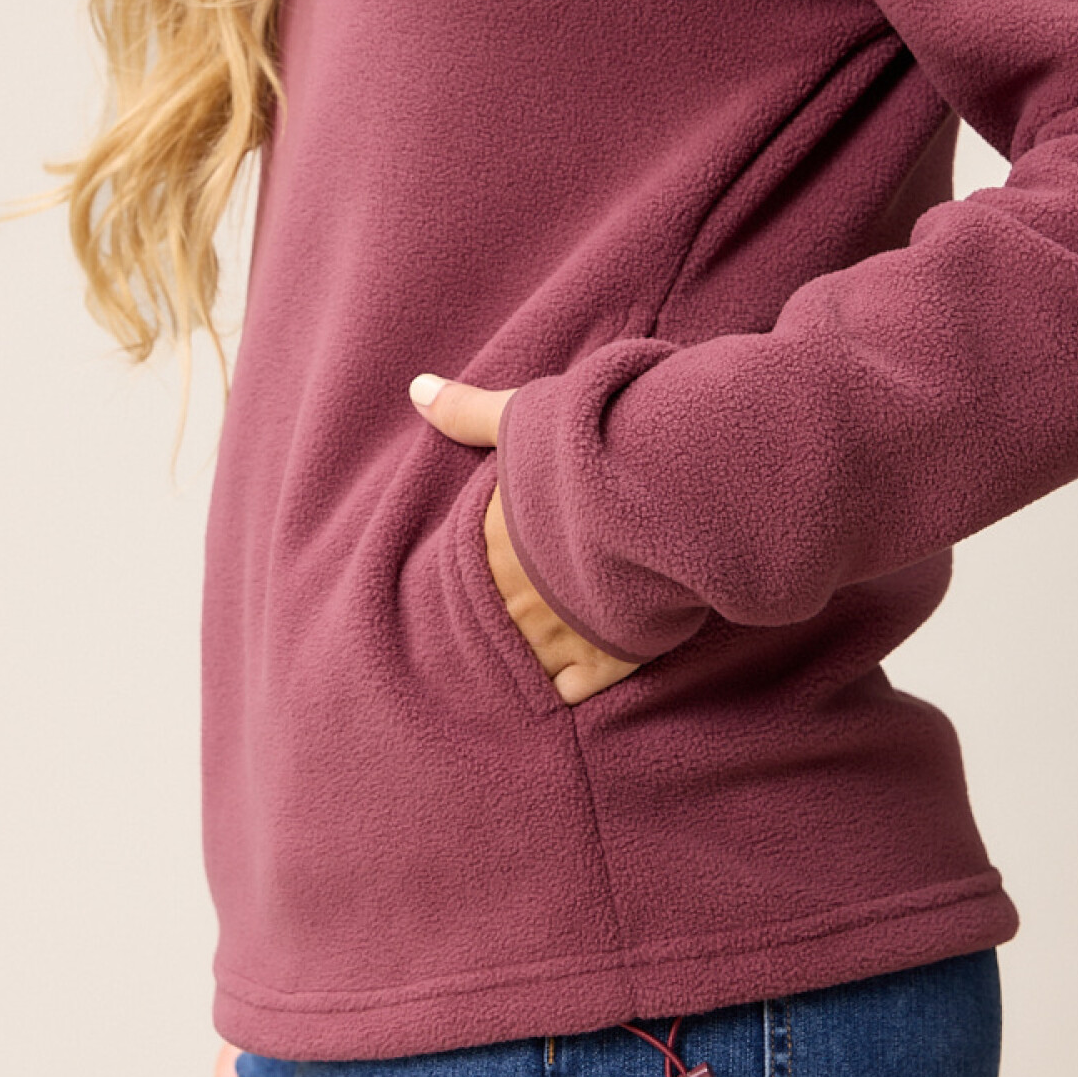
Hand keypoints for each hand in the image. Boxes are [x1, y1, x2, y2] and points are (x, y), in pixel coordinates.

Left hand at [408, 372, 641, 704]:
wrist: (662, 483)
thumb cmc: (587, 444)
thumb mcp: (520, 417)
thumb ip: (466, 411)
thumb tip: (415, 386)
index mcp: (488, 546)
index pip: (468, 579)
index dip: (492, 576)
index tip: (514, 569)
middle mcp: (514, 598)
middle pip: (497, 627)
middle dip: (516, 620)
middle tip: (538, 609)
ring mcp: (557, 635)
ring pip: (530, 666)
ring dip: (544, 654)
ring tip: (559, 643)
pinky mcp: (606, 660)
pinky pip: (576, 690)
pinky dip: (582, 682)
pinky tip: (591, 665)